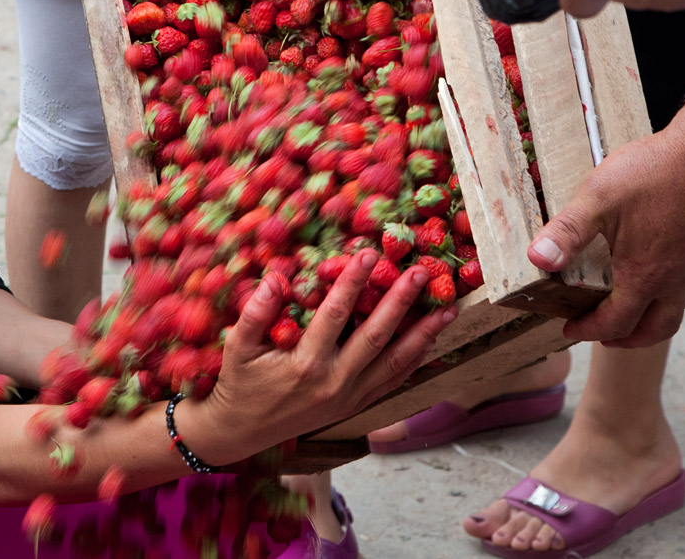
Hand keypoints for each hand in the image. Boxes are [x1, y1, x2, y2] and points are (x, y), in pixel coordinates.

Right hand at [198, 250, 455, 461]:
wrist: (243, 431)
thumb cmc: (240, 383)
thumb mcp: (238, 345)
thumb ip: (256, 312)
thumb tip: (276, 278)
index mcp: (305, 363)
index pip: (335, 314)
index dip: (352, 282)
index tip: (368, 253)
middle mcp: (334, 381)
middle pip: (376, 336)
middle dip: (401, 301)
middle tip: (421, 273)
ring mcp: (349, 396)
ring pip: (394, 362)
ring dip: (423, 335)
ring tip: (447, 310)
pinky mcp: (355, 405)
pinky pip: (392, 382)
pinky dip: (414, 361)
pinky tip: (430, 342)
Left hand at [527, 127, 684, 346]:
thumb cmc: (653, 173)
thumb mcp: (596, 199)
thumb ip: (566, 232)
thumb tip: (538, 258)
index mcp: (644, 275)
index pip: (616, 322)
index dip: (589, 331)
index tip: (569, 330)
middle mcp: (676, 280)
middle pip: (654, 330)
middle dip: (625, 340)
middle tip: (602, 337)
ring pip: (680, 311)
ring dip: (655, 321)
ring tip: (635, 314)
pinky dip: (682, 298)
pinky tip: (671, 284)